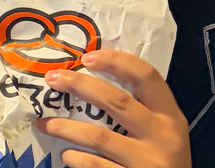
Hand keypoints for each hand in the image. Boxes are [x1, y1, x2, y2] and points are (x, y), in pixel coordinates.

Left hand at [36, 50, 190, 167]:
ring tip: (44, 123)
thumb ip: (139, 109)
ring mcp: (148, 161)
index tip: (87, 57)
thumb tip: (88, 79)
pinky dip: (75, 158)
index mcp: (170, 116)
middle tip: (52, 79)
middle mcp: (163, 136)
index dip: (117, 62)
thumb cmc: (162, 157)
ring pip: (98, 136)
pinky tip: (67, 155)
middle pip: (117, 101)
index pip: (147, 77)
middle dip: (80, 86)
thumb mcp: (161, 130)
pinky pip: (94, 165)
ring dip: (64, 127)